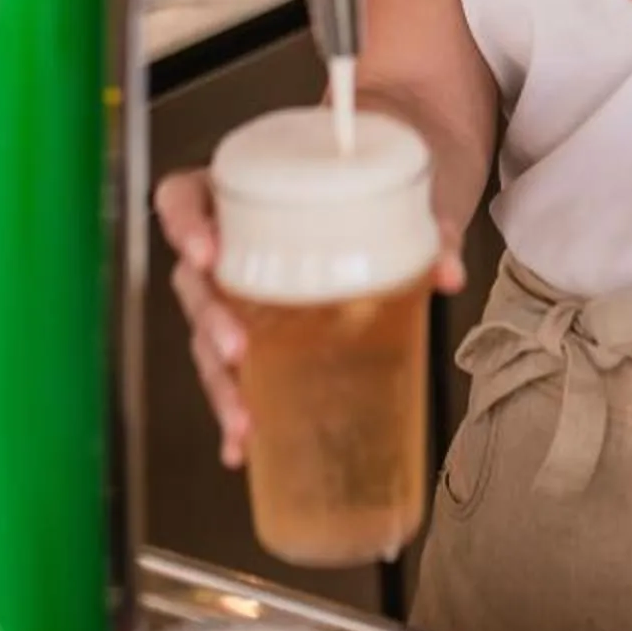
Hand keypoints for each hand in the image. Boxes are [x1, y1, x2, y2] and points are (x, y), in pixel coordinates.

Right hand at [155, 163, 469, 471]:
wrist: (380, 187)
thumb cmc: (367, 180)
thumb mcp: (395, 189)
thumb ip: (425, 226)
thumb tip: (449, 273)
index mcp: (238, 191)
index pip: (183, 198)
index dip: (182, 224)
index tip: (205, 252)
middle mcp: (225, 242)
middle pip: (192, 282)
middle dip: (209, 321)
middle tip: (236, 350)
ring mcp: (236, 290)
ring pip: (203, 338)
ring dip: (218, 383)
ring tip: (244, 422)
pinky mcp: (255, 330)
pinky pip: (232, 370)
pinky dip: (234, 409)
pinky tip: (243, 450)